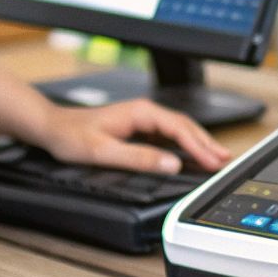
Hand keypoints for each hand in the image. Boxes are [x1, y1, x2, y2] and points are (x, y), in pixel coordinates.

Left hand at [33, 99, 232, 174]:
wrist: (51, 127)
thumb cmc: (71, 136)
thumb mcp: (103, 151)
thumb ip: (138, 158)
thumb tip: (171, 164)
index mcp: (141, 113)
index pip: (179, 128)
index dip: (199, 145)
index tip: (213, 160)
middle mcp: (145, 112)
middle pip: (185, 126)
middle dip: (207, 143)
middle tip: (226, 160)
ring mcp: (143, 119)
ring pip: (179, 130)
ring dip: (198, 144)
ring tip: (217, 158)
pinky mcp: (139, 128)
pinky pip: (169, 136)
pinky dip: (185, 145)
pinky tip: (192, 156)